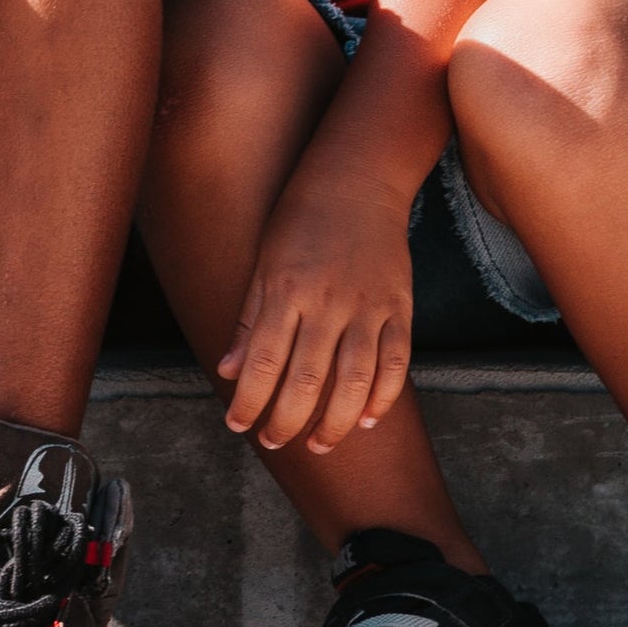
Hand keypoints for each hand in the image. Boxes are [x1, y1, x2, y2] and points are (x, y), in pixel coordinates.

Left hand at [219, 171, 417, 453]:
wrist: (356, 182)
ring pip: (354, 381)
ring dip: (335, 423)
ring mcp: (368, 307)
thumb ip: (250, 320)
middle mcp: (328, 303)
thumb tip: (228, 370)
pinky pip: (396, 364)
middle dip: (286, 421)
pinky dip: (383, 398)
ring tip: (316, 444)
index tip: (237, 425)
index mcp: (286, 290)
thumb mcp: (264, 263)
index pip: (264, 362)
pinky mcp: (399, 308)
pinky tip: (367, 420)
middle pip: (307, 380)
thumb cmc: (299, 220)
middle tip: (272, 442)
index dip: (249, 401)